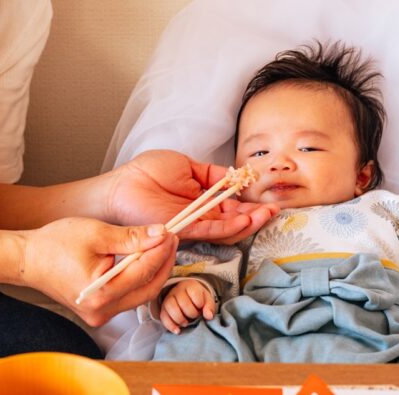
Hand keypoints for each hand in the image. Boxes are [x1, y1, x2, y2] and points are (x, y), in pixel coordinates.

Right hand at [20, 217, 177, 326]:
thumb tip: (160, 234)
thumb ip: (131, 237)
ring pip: (140, 294)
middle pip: (147, 289)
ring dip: (153, 270)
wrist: (27, 259)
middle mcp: (101, 311)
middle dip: (163, 263)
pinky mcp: (98, 310)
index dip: (160, 251)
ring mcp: (100, 314)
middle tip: (170, 239)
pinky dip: (139, 278)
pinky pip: (128, 296)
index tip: (171, 232)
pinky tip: (144, 258)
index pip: (143, 272)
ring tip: (159, 245)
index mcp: (100, 295)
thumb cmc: (54, 244)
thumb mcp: (96, 234)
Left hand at [106, 150, 277, 243]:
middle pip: (235, 219)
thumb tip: (235, 175)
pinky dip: (230, 226)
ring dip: (249, 222)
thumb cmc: (146, 173)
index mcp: (203, 199)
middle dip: (257, 215)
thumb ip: (212, 174)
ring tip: (266, 214)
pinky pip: (212, 231)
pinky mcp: (185, 231)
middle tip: (275, 210)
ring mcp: (194, 225)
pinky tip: (246, 220)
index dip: (251, 201)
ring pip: (228, 228)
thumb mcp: (186, 166)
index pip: (232, 203)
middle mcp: (201, 215)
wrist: (122, 186)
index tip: (267, 196)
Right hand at [160, 279, 214, 333]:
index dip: (199, 304)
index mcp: (190, 285)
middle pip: (182, 301)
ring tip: (186, 323)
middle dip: (191, 313)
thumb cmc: (198, 299)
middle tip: (195, 316)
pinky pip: (163, 316)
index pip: (194, 293)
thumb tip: (209, 316)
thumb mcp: (207, 300)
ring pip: (170, 307)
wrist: (187, 297)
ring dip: (180, 319)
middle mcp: (178, 290)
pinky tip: (177, 331)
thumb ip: (209, 307)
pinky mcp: (163, 308)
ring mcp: (168, 298)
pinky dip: (170, 325)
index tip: (201, 308)